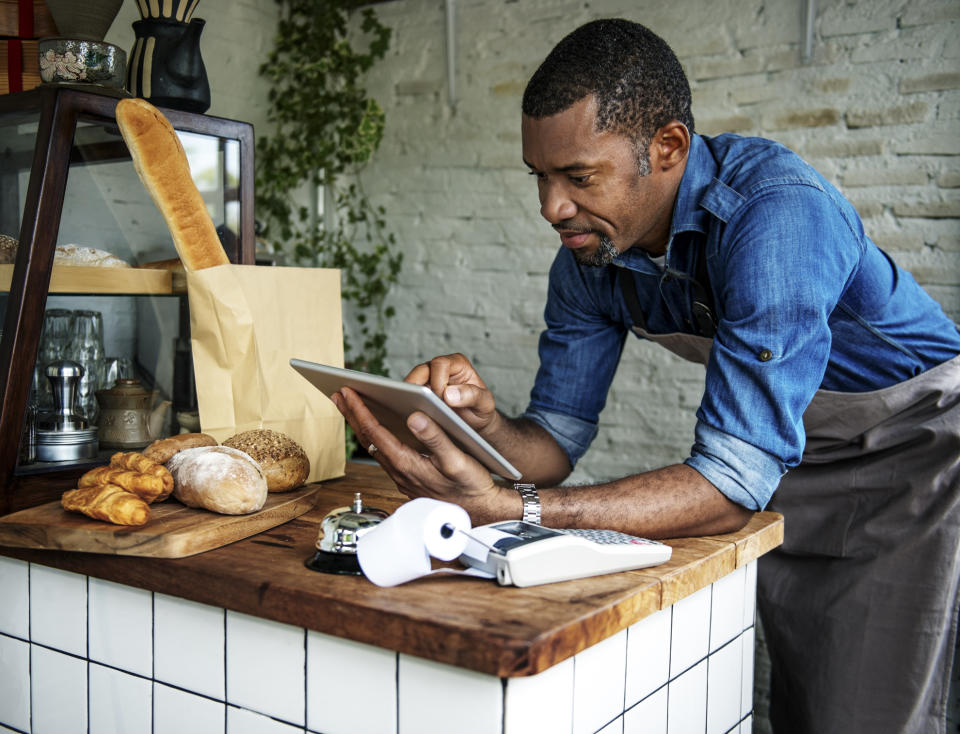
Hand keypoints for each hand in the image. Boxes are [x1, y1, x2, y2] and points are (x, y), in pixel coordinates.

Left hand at [331, 387, 510, 522]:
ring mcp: (402, 477)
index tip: (348, 392)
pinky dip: (375, 436)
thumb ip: (435, 438)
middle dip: (351, 414)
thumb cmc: (471, 485)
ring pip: (374, 447)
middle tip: (338, 394)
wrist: (479, 511)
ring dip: (361, 425)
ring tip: (351, 407)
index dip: (359, 410)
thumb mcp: (457, 459)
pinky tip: (377, 429)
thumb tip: (414, 417)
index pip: (375, 432)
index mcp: (407, 464)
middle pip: (367, 439)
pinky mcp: (408, 478)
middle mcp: (399, 472)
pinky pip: (384, 454)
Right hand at [405, 353, 497, 434]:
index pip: (440, 364)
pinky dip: (408, 404)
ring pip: (411, 382)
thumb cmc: (480, 410)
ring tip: (411, 411)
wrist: (474, 424)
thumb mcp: (485, 404)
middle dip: (419, 387)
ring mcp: (428, 381)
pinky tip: (409, 415)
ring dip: (410, 396)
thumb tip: (449, 394)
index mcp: (458, 364)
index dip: (438, 380)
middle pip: (421, 370)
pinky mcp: (420, 394)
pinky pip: (408, 395)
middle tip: (421, 405)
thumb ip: (472, 396)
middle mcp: (441, 369)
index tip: (441, 398)